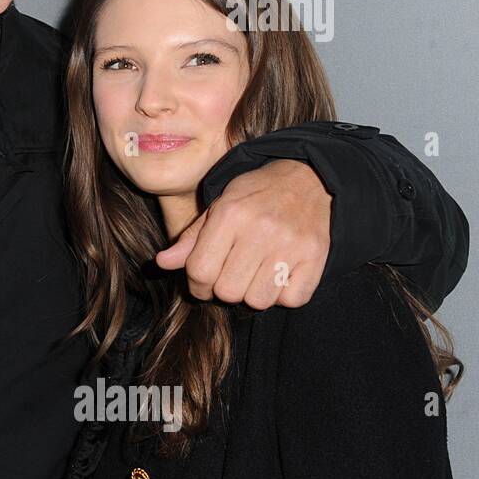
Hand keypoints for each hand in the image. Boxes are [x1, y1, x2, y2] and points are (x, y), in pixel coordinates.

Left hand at [154, 159, 331, 308]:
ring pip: (258, 300)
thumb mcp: (219, 206)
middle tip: (231, 277)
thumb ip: (191, 237)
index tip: (203, 283)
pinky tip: (280, 276)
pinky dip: (283, 295)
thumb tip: (162, 263)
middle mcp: (261, 229)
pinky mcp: (316, 258)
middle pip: (227, 291)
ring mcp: (291, 245)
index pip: (199, 270)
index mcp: (230, 214)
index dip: (196, 285)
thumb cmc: (256, 195)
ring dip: (253, 294)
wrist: (311, 178)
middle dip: (223, 290)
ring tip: (256, 275)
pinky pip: (292, 299)